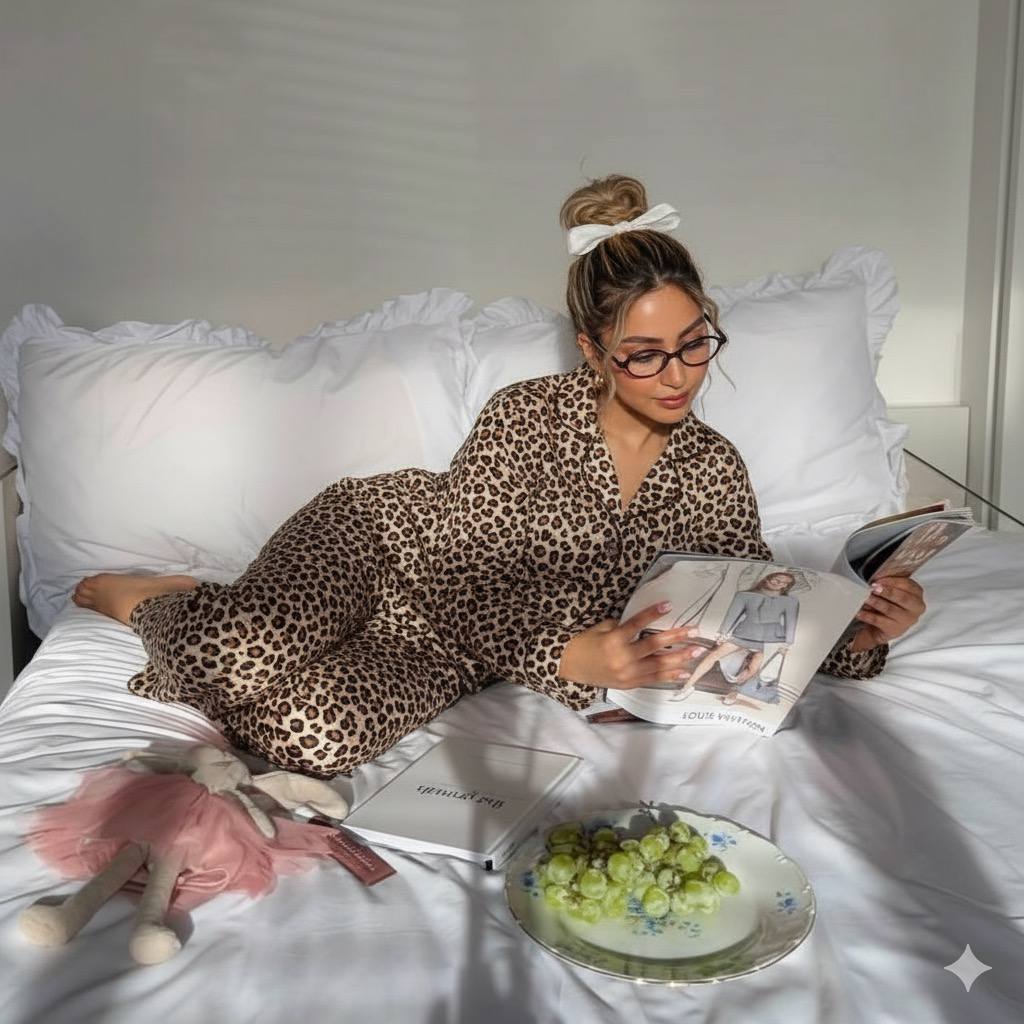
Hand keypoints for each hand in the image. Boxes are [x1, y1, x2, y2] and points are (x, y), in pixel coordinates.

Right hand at [558, 602, 704, 689]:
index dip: (652, 613)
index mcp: (613, 640)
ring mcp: (628, 673)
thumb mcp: (601, 629)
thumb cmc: (586, 643)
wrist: (570, 667)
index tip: (668, 605)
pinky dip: (671, 676)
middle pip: (654, 646)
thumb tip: (645, 626)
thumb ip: (623, 627)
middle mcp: (623, 658)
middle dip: (676, 638)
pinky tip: (685, 672)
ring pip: (659, 665)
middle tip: (694, 631)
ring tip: (697, 651)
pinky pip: (654, 679)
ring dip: (680, 658)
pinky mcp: (630, 683)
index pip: (637, 624)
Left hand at [849, 577, 925, 651]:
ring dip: (875, 602)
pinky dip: (868, 615)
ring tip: (865, 598)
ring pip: (890, 609)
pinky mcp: (895, 629)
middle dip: (886, 592)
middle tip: (873, 588)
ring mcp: (907, 620)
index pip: (907, 585)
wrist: (884, 626)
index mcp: (916, 594)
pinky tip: (860, 612)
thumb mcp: (892, 592)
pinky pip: (879, 621)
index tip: (878, 579)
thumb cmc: (890, 604)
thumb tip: (876, 579)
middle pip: (902, 597)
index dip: (891, 581)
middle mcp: (915, 608)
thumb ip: (888, 584)